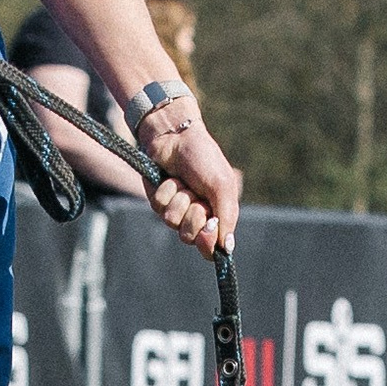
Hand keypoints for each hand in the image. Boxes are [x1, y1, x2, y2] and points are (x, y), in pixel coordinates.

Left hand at [143, 115, 240, 251]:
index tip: (208, 229)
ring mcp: (177, 209)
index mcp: (217, 214)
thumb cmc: (204, 158)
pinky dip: (166, 192)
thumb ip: (227, 216)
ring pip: (173, 223)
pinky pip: (159, 208)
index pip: (212, 247)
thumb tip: (227, 248)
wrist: (176, 137)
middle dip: (193, 217)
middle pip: (190, 238)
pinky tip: (171, 179)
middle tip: (196, 198)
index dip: (208, 243)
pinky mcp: (160, 201)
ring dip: (179, 201)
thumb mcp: (221, 186)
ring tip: (184, 183)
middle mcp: (197, 216)